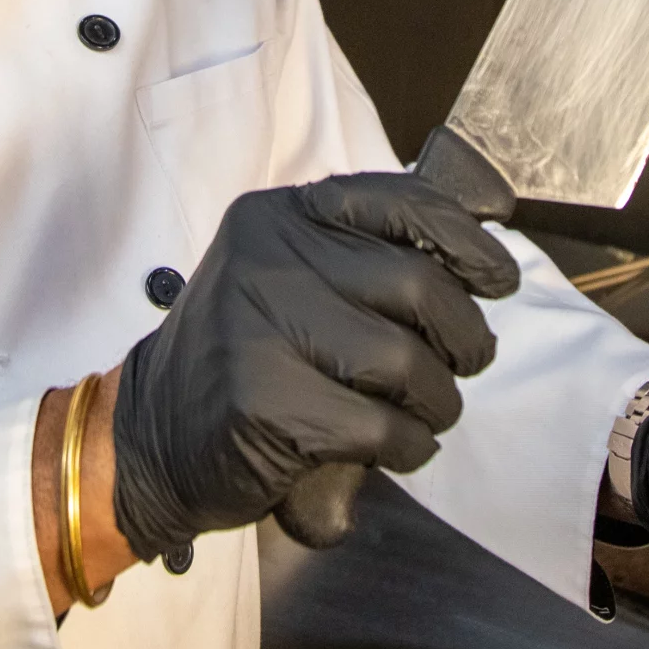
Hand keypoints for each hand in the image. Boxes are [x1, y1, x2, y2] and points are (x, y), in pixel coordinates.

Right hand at [108, 172, 519, 558]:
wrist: (152, 436)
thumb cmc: (246, 357)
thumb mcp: (288, 275)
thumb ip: (364, 253)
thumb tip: (484, 231)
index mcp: (280, 216)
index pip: (397, 201)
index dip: (465, 238)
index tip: (497, 277)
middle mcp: (268, 258)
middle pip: (418, 285)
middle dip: (464, 335)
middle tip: (464, 363)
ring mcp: (261, 328)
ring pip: (407, 361)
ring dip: (438, 400)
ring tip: (425, 413)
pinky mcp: (266, 403)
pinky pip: (382, 426)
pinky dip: (409, 445)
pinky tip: (396, 447)